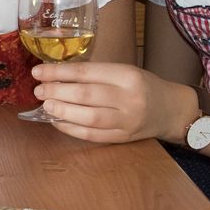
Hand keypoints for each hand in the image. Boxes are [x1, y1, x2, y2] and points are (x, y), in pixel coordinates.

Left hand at [31, 62, 195, 144]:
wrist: (171, 110)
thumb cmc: (142, 86)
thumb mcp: (124, 71)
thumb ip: (95, 74)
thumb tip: (56, 76)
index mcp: (127, 76)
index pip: (87, 73)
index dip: (59, 72)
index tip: (38, 72)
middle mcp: (128, 99)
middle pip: (85, 95)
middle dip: (57, 93)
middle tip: (39, 91)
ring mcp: (126, 121)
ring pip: (88, 117)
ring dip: (62, 112)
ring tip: (46, 106)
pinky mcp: (123, 138)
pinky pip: (92, 135)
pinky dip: (71, 129)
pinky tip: (58, 122)